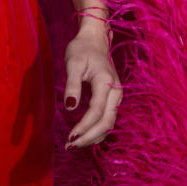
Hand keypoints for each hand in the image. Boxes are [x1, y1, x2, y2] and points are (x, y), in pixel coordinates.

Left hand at [63, 21, 121, 147]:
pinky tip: (85, 136)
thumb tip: (70, 107)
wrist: (95, 39)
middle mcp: (116, 92)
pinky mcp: (113, 98)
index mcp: (106, 82)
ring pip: (109, 123)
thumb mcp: (73, 63)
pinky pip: (108, 118)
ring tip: (75, 144)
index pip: (96, 111)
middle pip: (107, 122)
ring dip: (94, 136)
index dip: (84, 127)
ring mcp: (117, 96)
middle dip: (89, 136)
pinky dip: (98, 130)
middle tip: (71, 146)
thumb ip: (72, 85)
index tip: (70, 137)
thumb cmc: (82, 49)